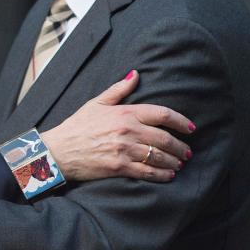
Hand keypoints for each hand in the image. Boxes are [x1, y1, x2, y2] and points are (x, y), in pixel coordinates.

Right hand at [41, 70, 194, 182]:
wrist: (59, 150)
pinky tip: (168, 175)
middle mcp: (128, 130)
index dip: (181, 121)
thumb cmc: (77, 126)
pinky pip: (147, 172)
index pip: (162, 114)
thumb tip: (135, 74)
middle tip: (187, 152)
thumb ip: (119, 89)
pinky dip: (161, 175)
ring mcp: (124, 150)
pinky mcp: (119, 167)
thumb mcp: (96, 103)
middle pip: (165, 138)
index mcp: (124, 112)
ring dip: (174, 161)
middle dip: (181, 147)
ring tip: (179, 164)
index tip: (191, 128)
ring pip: (159, 156)